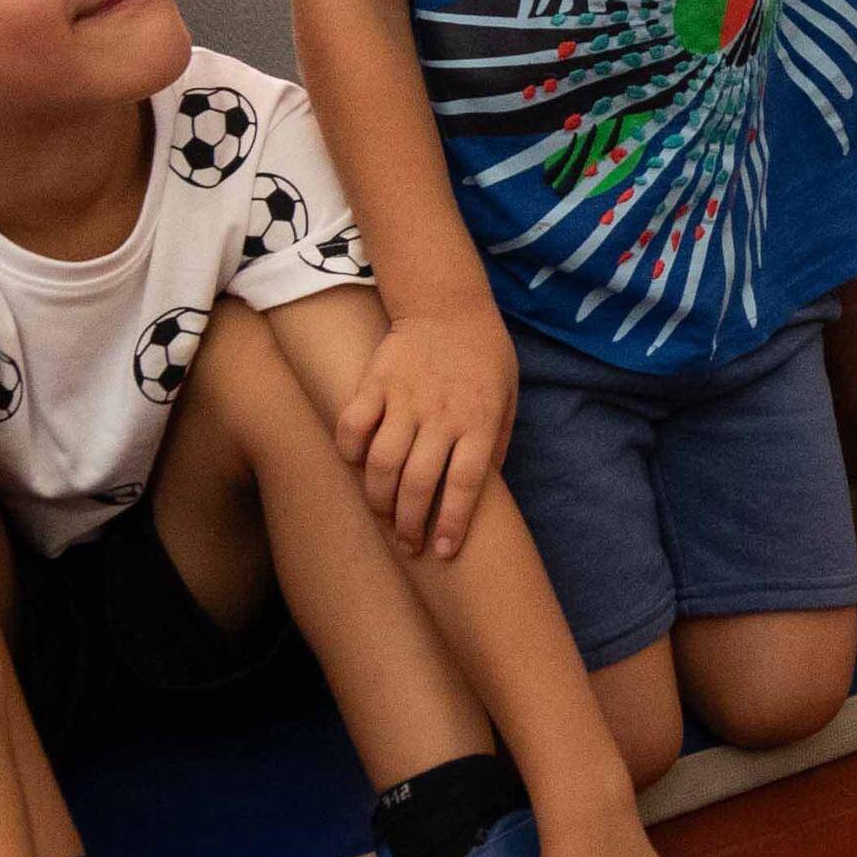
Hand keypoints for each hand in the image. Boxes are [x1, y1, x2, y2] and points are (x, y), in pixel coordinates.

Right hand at [334, 306, 514, 557]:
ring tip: (384, 514)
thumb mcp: (508, 399)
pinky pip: (352, 425)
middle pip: (419, 483)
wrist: (449, 305)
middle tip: (408, 544)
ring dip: (379, 499)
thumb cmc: (484, 357)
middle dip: (410, 524)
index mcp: (479, 422)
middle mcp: (441, 415)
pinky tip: (356, 467)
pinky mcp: (375, 382)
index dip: (452, 524)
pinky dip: (348, 452)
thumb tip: (485, 494)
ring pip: (382, 463)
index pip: (465, 485)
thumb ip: (497, 445)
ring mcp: (405, 398)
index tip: (444, 551)